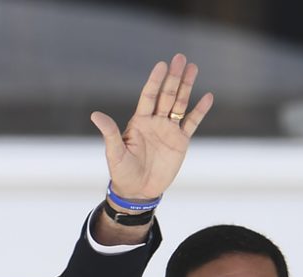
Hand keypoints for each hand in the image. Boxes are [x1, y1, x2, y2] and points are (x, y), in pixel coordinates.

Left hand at [91, 53, 213, 199]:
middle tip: (181, 58)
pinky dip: (200, 111)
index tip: (162, 64)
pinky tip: (207, 97)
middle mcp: (155, 122)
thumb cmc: (122, 172)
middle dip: (174, 77)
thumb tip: (95, 115)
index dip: (155, 81)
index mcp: (139, 122)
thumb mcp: (114, 153)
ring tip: (193, 68)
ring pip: (180, 104)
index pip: (148, 96)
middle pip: (167, 95)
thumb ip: (109, 132)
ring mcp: (169, 130)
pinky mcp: (180, 142)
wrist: (138, 191)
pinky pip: (192, 123)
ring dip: (187, 87)